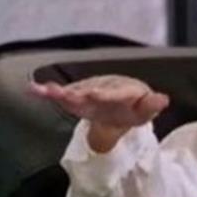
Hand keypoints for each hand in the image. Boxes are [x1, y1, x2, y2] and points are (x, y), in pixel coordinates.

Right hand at [28, 75, 169, 150]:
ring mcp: (88, 91)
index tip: (94, 95)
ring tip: (46, 91)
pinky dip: (47, 92)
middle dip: (79, 92)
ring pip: (74, 91)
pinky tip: (33, 89)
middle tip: (66, 94)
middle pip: (91, 90)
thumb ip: (152, 105)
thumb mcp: (146, 110)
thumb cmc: (135, 107)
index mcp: (124, 90)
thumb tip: (164, 99)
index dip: (105, 93)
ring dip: (60, 91)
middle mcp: (104, 87)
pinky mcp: (76, 97)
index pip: (116, 92)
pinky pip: (62, 95)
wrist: (121, 105)